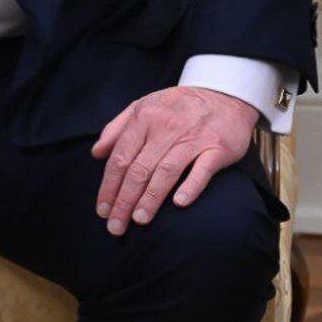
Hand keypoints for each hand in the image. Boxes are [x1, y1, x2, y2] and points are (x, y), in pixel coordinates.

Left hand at [91, 86, 257, 235]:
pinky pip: (202, 170)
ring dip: (151, 198)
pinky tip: (178, 204)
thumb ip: (117, 128)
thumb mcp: (143, 106)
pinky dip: (190, 186)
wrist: (224, 94)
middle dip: (124, 200)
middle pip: (139, 169)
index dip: (109, 186)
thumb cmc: (177, 106)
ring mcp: (193, 138)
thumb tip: (96, 153)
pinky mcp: (217, 147)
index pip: (120, 157)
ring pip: (166, 171)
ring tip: (139, 220)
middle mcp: (166, 127)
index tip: (102, 210)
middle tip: (116, 226)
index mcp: (144, 118)